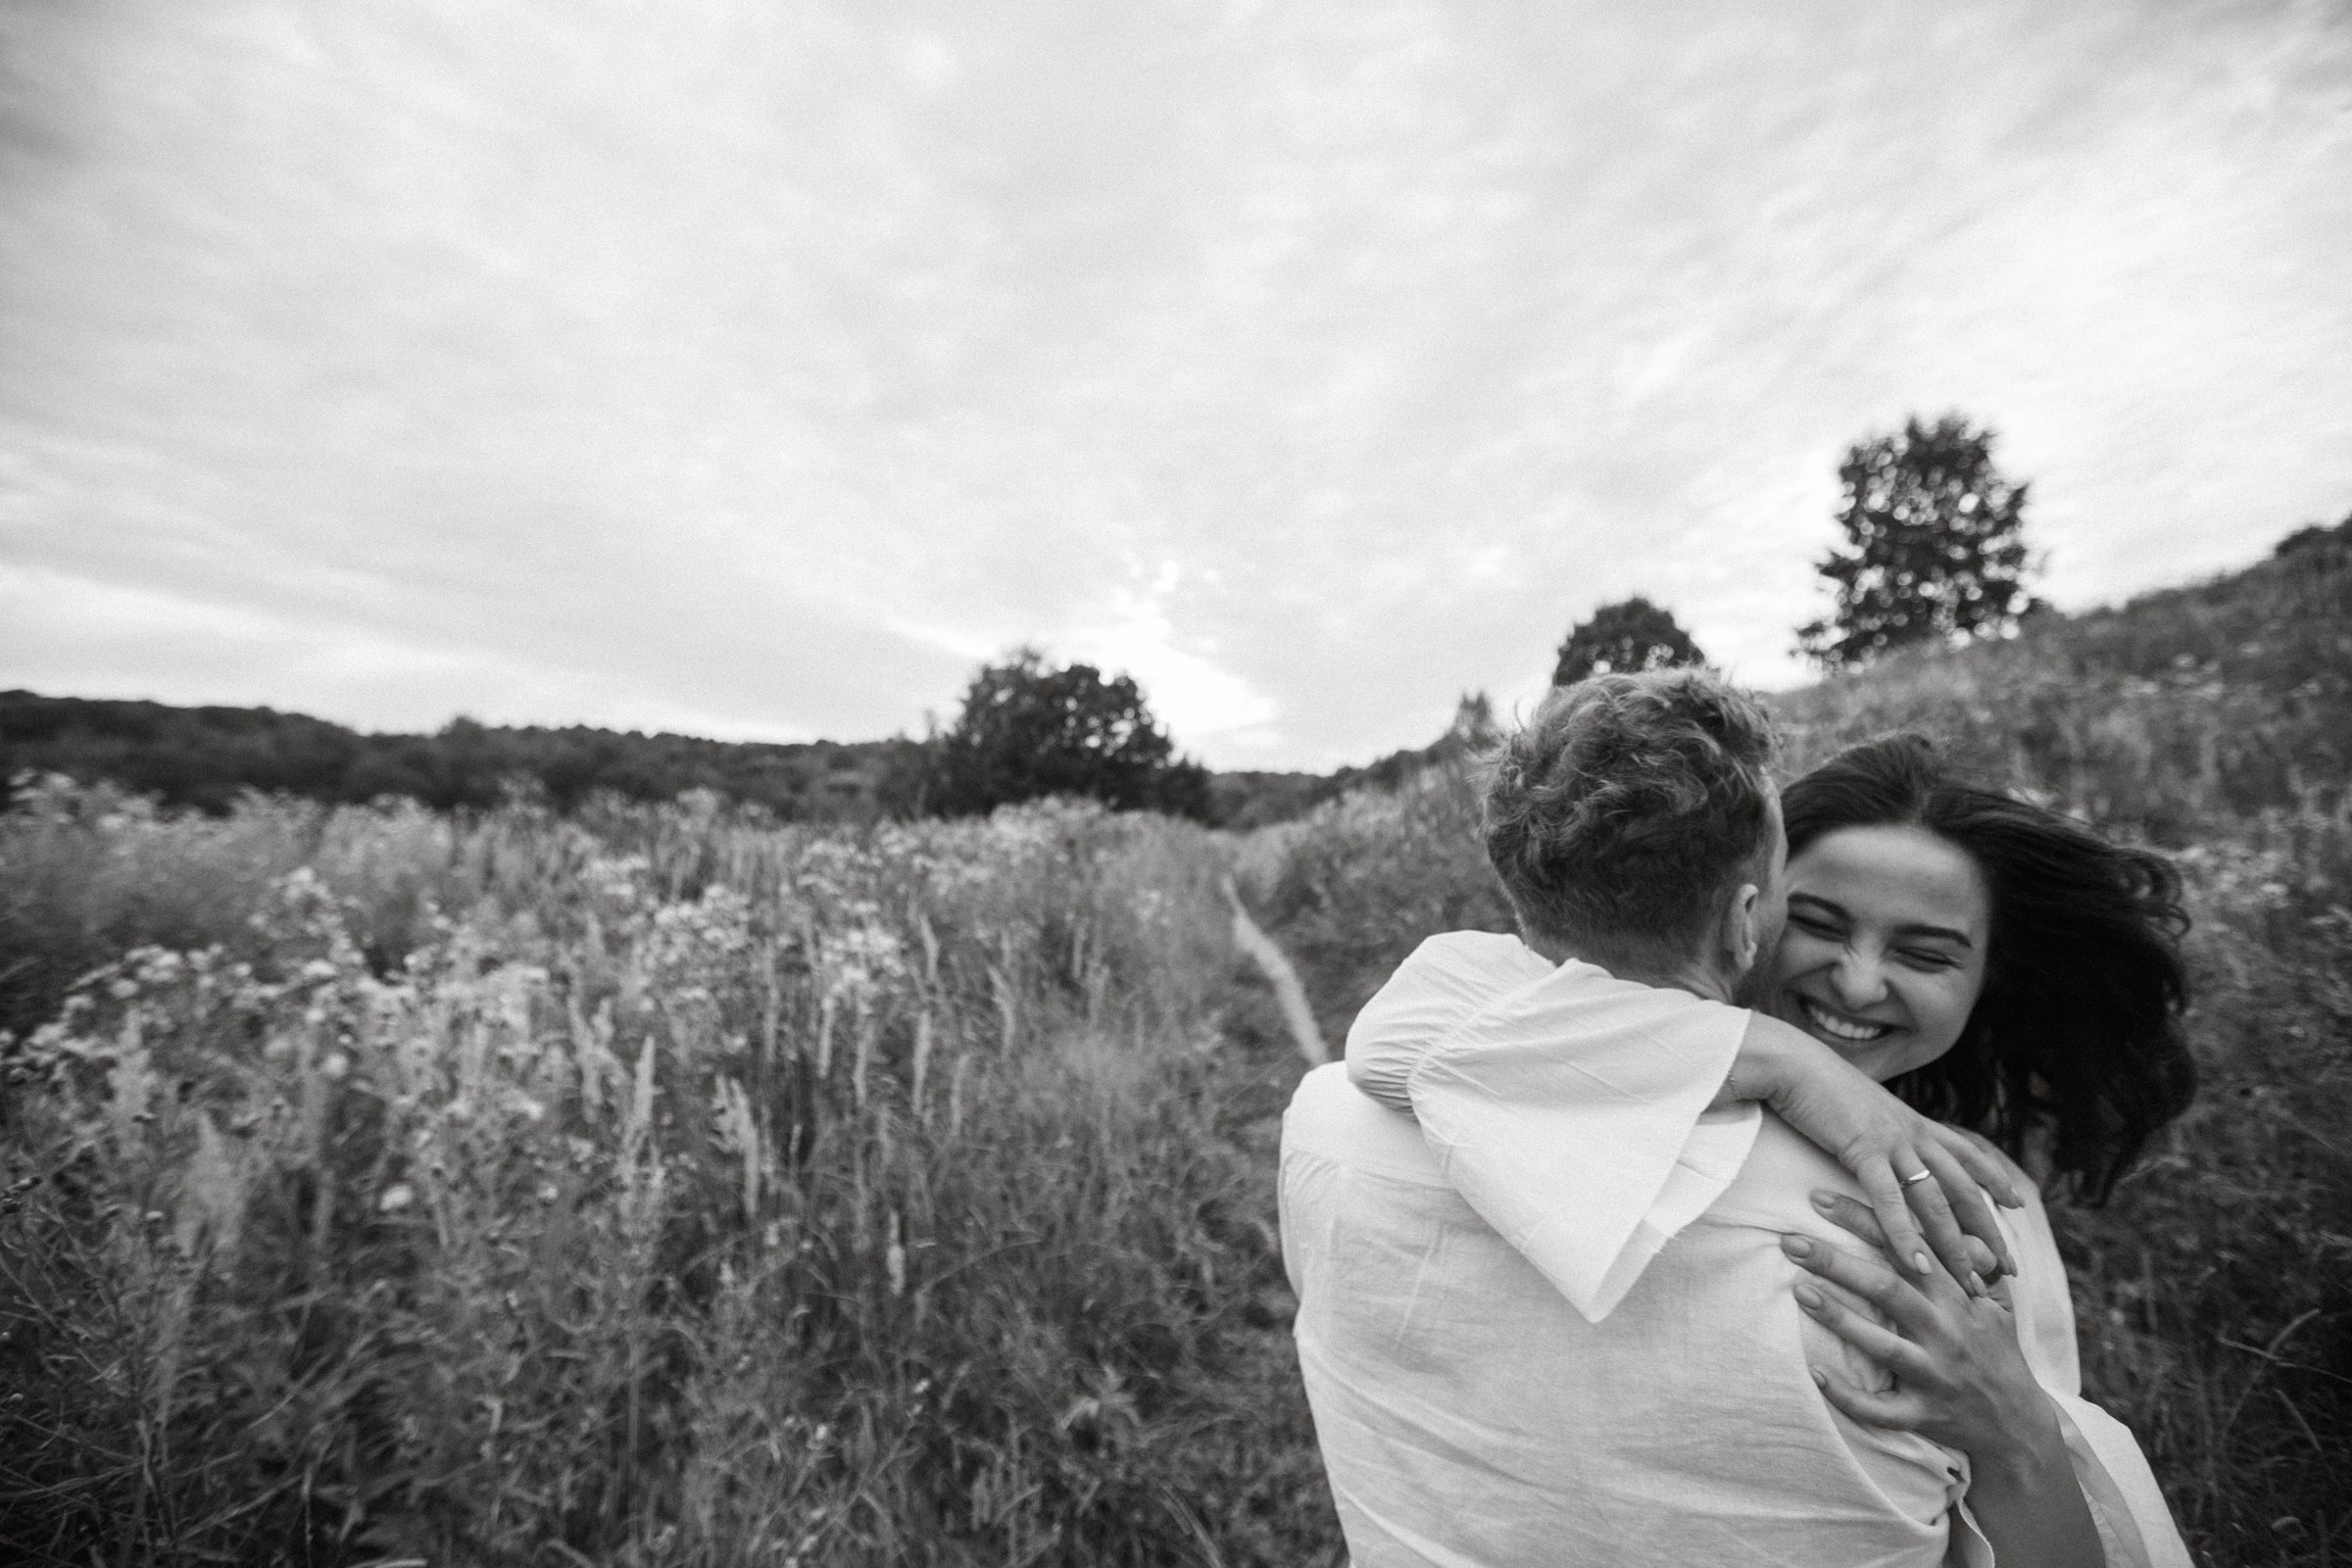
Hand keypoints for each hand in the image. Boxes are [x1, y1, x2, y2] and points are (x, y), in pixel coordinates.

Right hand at [1734, 1013, 2021, 1284]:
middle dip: (1988, 1231)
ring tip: (1970, 1282)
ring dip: (1955, 1246)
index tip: (2018, 1204)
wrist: (1790, 1062)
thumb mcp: (1859, 1106)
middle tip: (2008, 1268)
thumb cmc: (1815, 1084)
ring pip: (1935, 1201)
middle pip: (1963, 1188)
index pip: (1967, 1154)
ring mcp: (1892, 1142)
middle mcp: (1913, 1133)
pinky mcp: (1864, 1150)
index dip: (1994, 1179)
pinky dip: (1905, 1236)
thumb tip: (1880, 1139)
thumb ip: (1877, 1126)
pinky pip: (1891, 1201)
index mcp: (1913, 1121)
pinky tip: (1918, 1265)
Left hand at [1781, 1192, 2058, 1466]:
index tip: (1819, 1197)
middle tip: (1790, 1240)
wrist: (2019, 1426)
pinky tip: (1816, 1374)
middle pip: (1888, 1289)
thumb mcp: (1996, 1305)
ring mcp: (1935, 1375)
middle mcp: (1946, 1332)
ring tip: (1799, 1291)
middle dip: (1837, 1262)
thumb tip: (1956, 1219)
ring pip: (1883, 1345)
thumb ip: (1974, 1262)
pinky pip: (1882, 1410)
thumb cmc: (1998, 1354)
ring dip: (1840, 1318)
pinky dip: (1849, 1396)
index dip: (1865, 1220)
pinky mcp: (1925, 1414)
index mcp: (1957, 1299)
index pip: (1906, 1248)